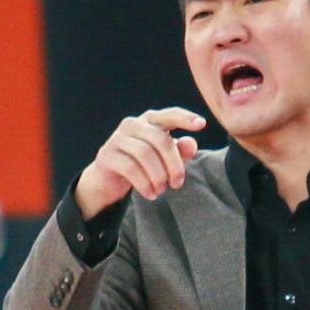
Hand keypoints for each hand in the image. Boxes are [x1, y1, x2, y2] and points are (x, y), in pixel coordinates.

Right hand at [74, 107, 206, 218]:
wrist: (110, 180)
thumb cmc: (143, 166)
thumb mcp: (165, 159)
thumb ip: (181, 151)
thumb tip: (191, 143)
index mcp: (150, 121)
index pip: (170, 115)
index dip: (185, 118)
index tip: (202, 124)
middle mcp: (133, 124)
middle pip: (161, 139)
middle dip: (174, 164)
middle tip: (178, 184)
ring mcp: (117, 138)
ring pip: (145, 154)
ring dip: (158, 176)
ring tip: (162, 190)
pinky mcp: (107, 155)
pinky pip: (130, 168)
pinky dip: (144, 184)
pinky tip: (150, 194)